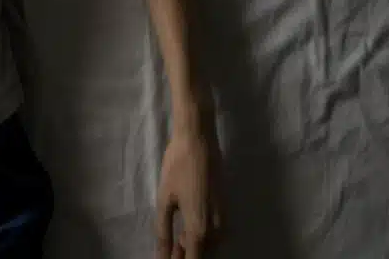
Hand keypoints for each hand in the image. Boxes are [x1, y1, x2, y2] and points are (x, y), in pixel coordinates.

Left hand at [156, 119, 222, 257]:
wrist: (199, 140)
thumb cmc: (178, 167)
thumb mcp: (165, 199)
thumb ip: (163, 231)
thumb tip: (162, 255)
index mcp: (199, 230)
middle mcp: (217, 230)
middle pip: (203, 254)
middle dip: (186, 254)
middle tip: (168, 248)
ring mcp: (224, 219)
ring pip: (210, 245)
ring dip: (194, 246)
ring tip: (175, 239)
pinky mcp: (225, 208)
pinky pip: (215, 233)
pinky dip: (202, 235)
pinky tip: (187, 227)